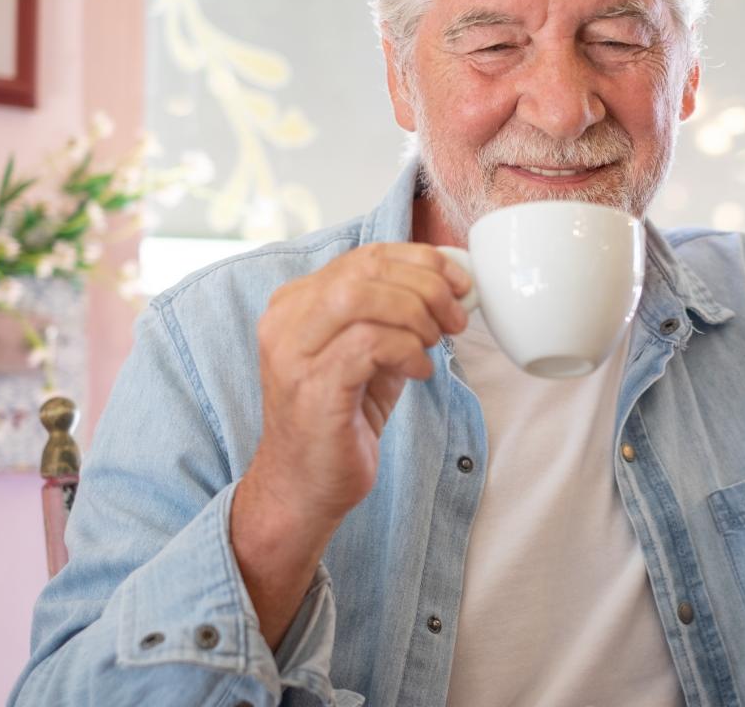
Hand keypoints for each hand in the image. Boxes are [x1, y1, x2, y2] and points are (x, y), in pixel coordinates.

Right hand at [246, 242, 470, 528]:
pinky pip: (369, 344)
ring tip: (433, 344)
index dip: (420, 261)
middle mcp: (286, 320)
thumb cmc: (341, 420)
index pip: (365, 256)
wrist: (304, 487)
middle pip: (365, 270)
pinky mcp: (313, 386)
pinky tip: (418, 373)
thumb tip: (449, 288)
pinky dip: (407, 351)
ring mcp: (293, 353)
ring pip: (363, 297)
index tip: (458, 282)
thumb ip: (395, 318)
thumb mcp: (371, 356)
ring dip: (416, 315)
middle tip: (455, 317)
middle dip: (425, 286)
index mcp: (297, 303)